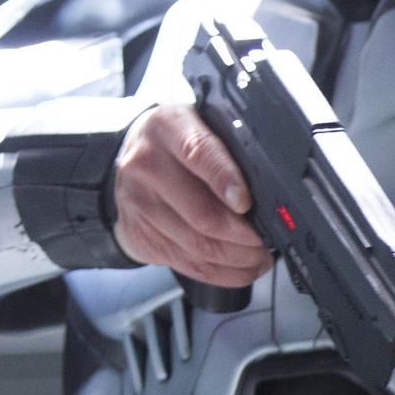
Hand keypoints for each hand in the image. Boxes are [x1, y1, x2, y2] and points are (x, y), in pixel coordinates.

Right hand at [114, 104, 272, 287]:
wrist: (124, 158)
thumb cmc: (173, 142)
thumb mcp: (198, 122)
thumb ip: (228, 143)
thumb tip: (270, 181)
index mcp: (168, 128)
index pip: (199, 153)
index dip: (226, 180)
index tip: (247, 202)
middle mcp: (147, 166)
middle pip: (202, 214)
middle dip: (244, 234)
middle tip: (267, 239)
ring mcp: (139, 204)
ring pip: (197, 246)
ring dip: (238, 259)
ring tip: (260, 256)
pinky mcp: (140, 236)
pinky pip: (187, 265)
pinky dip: (222, 273)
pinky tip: (241, 268)